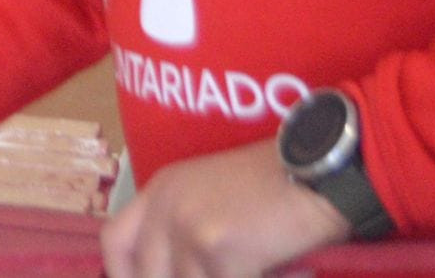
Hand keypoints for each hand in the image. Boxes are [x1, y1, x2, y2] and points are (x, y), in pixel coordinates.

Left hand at [100, 139, 348, 277]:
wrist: (319, 168)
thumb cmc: (278, 185)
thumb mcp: (214, 196)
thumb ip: (186, 231)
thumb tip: (183, 274)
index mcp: (161, 191)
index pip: (115, 241)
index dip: (125, 276)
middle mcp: (165, 207)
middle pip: (147, 275)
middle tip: (224, 276)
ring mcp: (187, 227)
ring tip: (264, 269)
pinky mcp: (217, 248)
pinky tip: (287, 272)